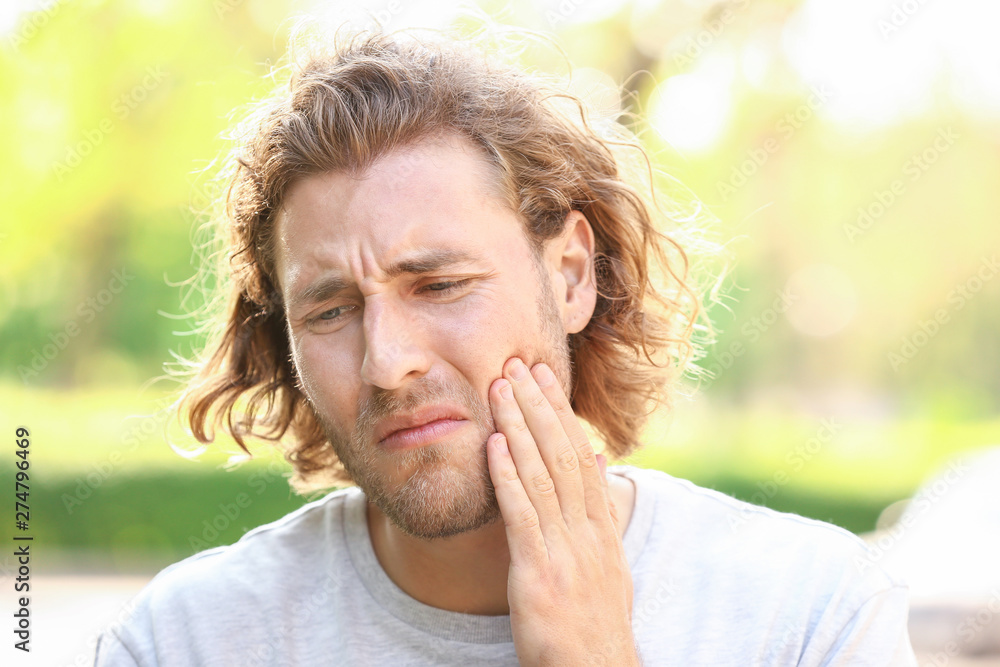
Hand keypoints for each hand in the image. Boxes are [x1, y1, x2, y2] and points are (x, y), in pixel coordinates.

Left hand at [487, 357, 637, 665]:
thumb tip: (596, 459)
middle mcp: (586, 531)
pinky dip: (509, 475)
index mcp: (600, 527)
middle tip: (517, 363)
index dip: (560, 412)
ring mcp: (566, 551)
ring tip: (500, 387)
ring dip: (520, 426)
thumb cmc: (596, 624)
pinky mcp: (539, 574)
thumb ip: (600, 512)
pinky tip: (494, 444)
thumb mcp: (608, 563)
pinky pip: (522, 515)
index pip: (580, 454)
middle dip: (538, 405)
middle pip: (562, 453)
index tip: (543, 376)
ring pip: (542, 474)